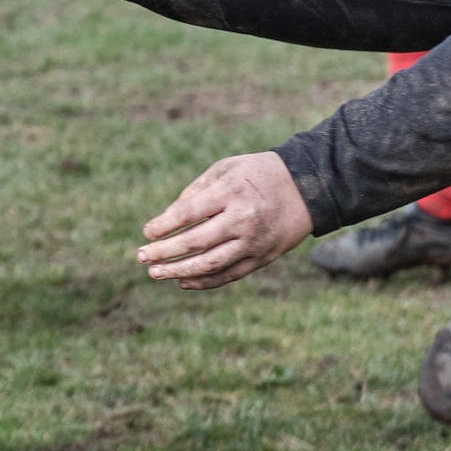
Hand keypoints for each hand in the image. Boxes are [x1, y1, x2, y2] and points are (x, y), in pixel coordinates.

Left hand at [137, 151, 314, 288]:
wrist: (309, 188)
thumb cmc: (259, 173)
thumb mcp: (227, 168)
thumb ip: (196, 190)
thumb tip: (168, 218)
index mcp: (231, 193)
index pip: (189, 213)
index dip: (164, 225)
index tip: (147, 232)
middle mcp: (243, 220)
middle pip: (195, 242)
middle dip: (164, 252)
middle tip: (140, 257)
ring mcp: (254, 242)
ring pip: (211, 264)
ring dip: (179, 271)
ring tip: (155, 273)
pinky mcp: (263, 258)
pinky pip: (230, 275)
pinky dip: (205, 281)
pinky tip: (183, 281)